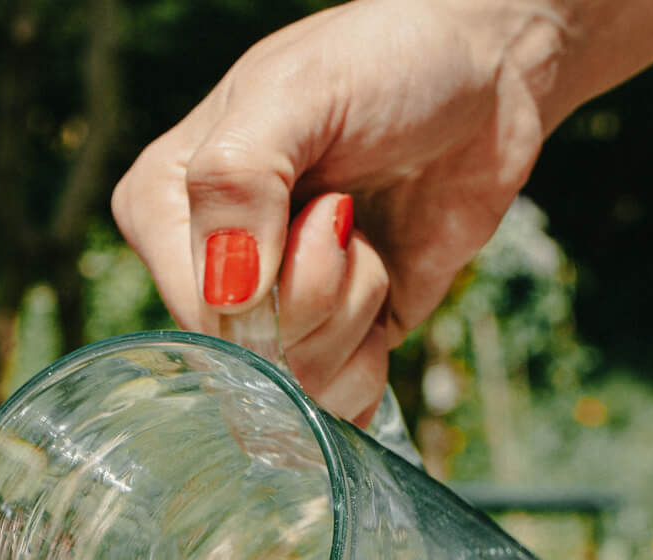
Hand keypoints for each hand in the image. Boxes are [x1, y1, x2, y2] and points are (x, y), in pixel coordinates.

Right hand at [112, 0, 567, 419]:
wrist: (486, 74)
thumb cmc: (386, 60)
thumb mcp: (297, 93)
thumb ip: (237, 180)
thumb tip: (226, 296)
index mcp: (165, 207)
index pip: (198, 315)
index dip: (270, 290)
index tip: (319, 205)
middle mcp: (207, 272)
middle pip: (252, 361)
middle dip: (322, 299)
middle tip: (349, 214)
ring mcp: (269, 317)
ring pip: (300, 387)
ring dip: (356, 316)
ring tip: (366, 240)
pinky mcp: (329, 348)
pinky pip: (335, 407)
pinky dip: (372, 361)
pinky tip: (383, 299)